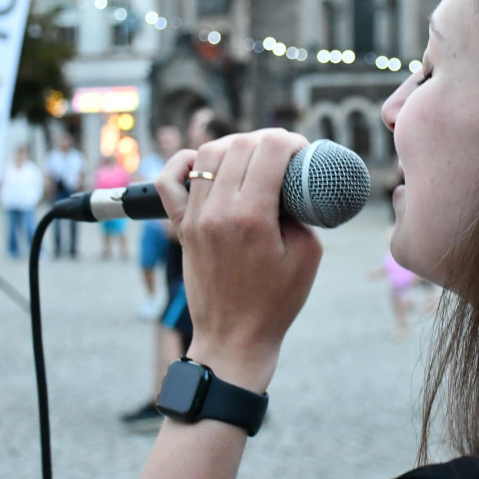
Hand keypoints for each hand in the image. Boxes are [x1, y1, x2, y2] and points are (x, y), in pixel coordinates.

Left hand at [155, 129, 322, 390]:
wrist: (233, 339)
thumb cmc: (275, 303)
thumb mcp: (308, 255)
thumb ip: (303, 212)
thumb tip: (293, 186)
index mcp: (252, 217)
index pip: (270, 150)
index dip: (291, 141)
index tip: (303, 151)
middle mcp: (218, 211)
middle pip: (239, 145)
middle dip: (267, 140)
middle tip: (284, 153)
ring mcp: (195, 217)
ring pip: (207, 154)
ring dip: (234, 145)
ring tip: (253, 156)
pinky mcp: (181, 227)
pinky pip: (169, 180)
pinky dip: (185, 163)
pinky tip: (204, 164)